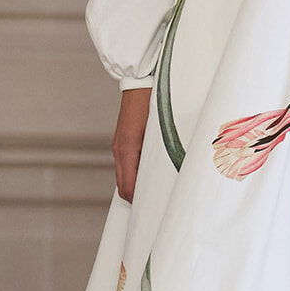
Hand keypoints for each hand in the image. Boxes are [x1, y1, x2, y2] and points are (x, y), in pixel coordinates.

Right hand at [112, 87, 151, 202]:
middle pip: (124, 186)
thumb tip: (170, 172)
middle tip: (156, 205)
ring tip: (155, 192)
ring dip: (136, 185)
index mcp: (127, 150)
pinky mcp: (123, 141)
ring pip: (124, 176)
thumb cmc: (152, 101)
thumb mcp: (160, 129)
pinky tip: (150, 173)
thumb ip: (162, 153)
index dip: (138, 202)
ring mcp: (119, 145)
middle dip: (137, 198)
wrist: (140, 81)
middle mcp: (120, 150)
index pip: (127, 188)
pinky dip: (136, 174)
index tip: (152, 209)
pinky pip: (126, 165)